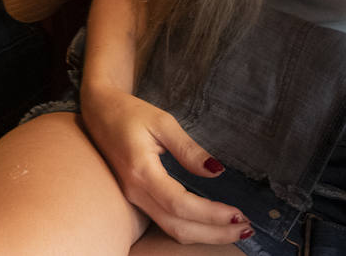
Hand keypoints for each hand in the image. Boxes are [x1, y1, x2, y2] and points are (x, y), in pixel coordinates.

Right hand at [79, 83, 247, 244]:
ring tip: (234, 229)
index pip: (180, 205)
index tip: (238, 214)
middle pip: (178, 226)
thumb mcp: (162, 122)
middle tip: (246, 229)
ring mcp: (135, 197)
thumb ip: (189, 149)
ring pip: (172, 228)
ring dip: (205, 234)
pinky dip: (192, 228)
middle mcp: (136, 191)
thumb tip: (216, 172)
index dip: (211, 214)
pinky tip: (211, 223)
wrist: (99, 111)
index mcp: (141, 171)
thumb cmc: (129, 112)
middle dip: (214, 233)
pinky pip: (166, 221)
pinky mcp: (138, 197)